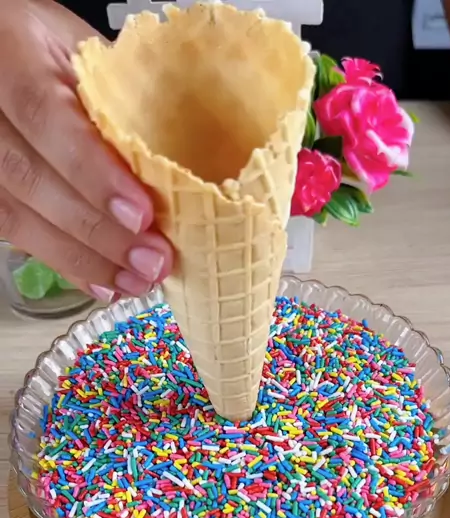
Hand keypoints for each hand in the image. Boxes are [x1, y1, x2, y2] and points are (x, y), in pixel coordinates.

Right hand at [0, 0, 172, 301]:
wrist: (6, 46)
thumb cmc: (54, 47)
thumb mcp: (86, 52)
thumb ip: (116, 104)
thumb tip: (175, 172)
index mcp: (12, 52)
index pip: (45, 117)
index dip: (92, 173)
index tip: (140, 214)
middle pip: (29, 179)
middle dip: (96, 231)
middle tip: (150, 262)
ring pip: (16, 216)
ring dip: (83, 259)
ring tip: (135, 282)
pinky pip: (15, 234)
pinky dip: (66, 263)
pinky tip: (103, 282)